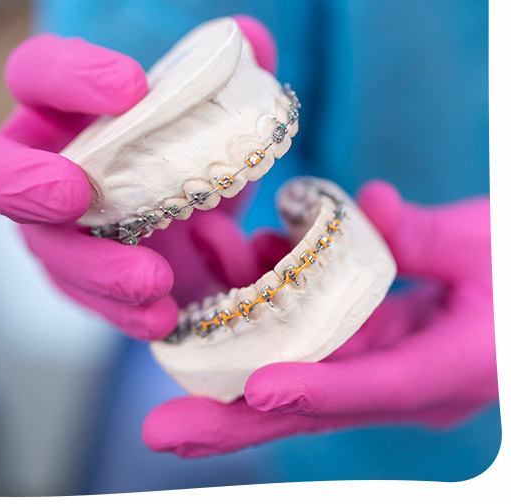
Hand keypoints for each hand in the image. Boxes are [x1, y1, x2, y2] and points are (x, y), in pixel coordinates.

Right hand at [0, 16, 276, 339]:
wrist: (194, 216)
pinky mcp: (80, 280)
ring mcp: (55, 231)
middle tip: (74, 192)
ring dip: (94, 267)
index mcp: (63, 109)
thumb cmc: (184, 150)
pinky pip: (88, 300)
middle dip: (24, 182)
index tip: (133, 86)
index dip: (69, 75)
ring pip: (45, 250)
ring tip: (153, 279)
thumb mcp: (208, 114)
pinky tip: (164, 316)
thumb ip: (227, 74)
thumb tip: (251, 36)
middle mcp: (43, 168)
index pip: (36, 74)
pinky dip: (124, 311)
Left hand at [142, 181, 497, 456]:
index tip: (258, 392)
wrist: (508, 290)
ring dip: (230, 344)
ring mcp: (373, 362)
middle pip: (311, 405)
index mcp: (448, 367)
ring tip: (170, 326)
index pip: (379, 385)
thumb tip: (371, 207)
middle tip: (162, 433)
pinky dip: (263, 303)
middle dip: (234, 421)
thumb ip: (425, 235)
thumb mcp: (484, 247)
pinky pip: (301, 332)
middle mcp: (399, 379)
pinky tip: (238, 260)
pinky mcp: (359, 340)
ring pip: (291, 365)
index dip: (319, 390)